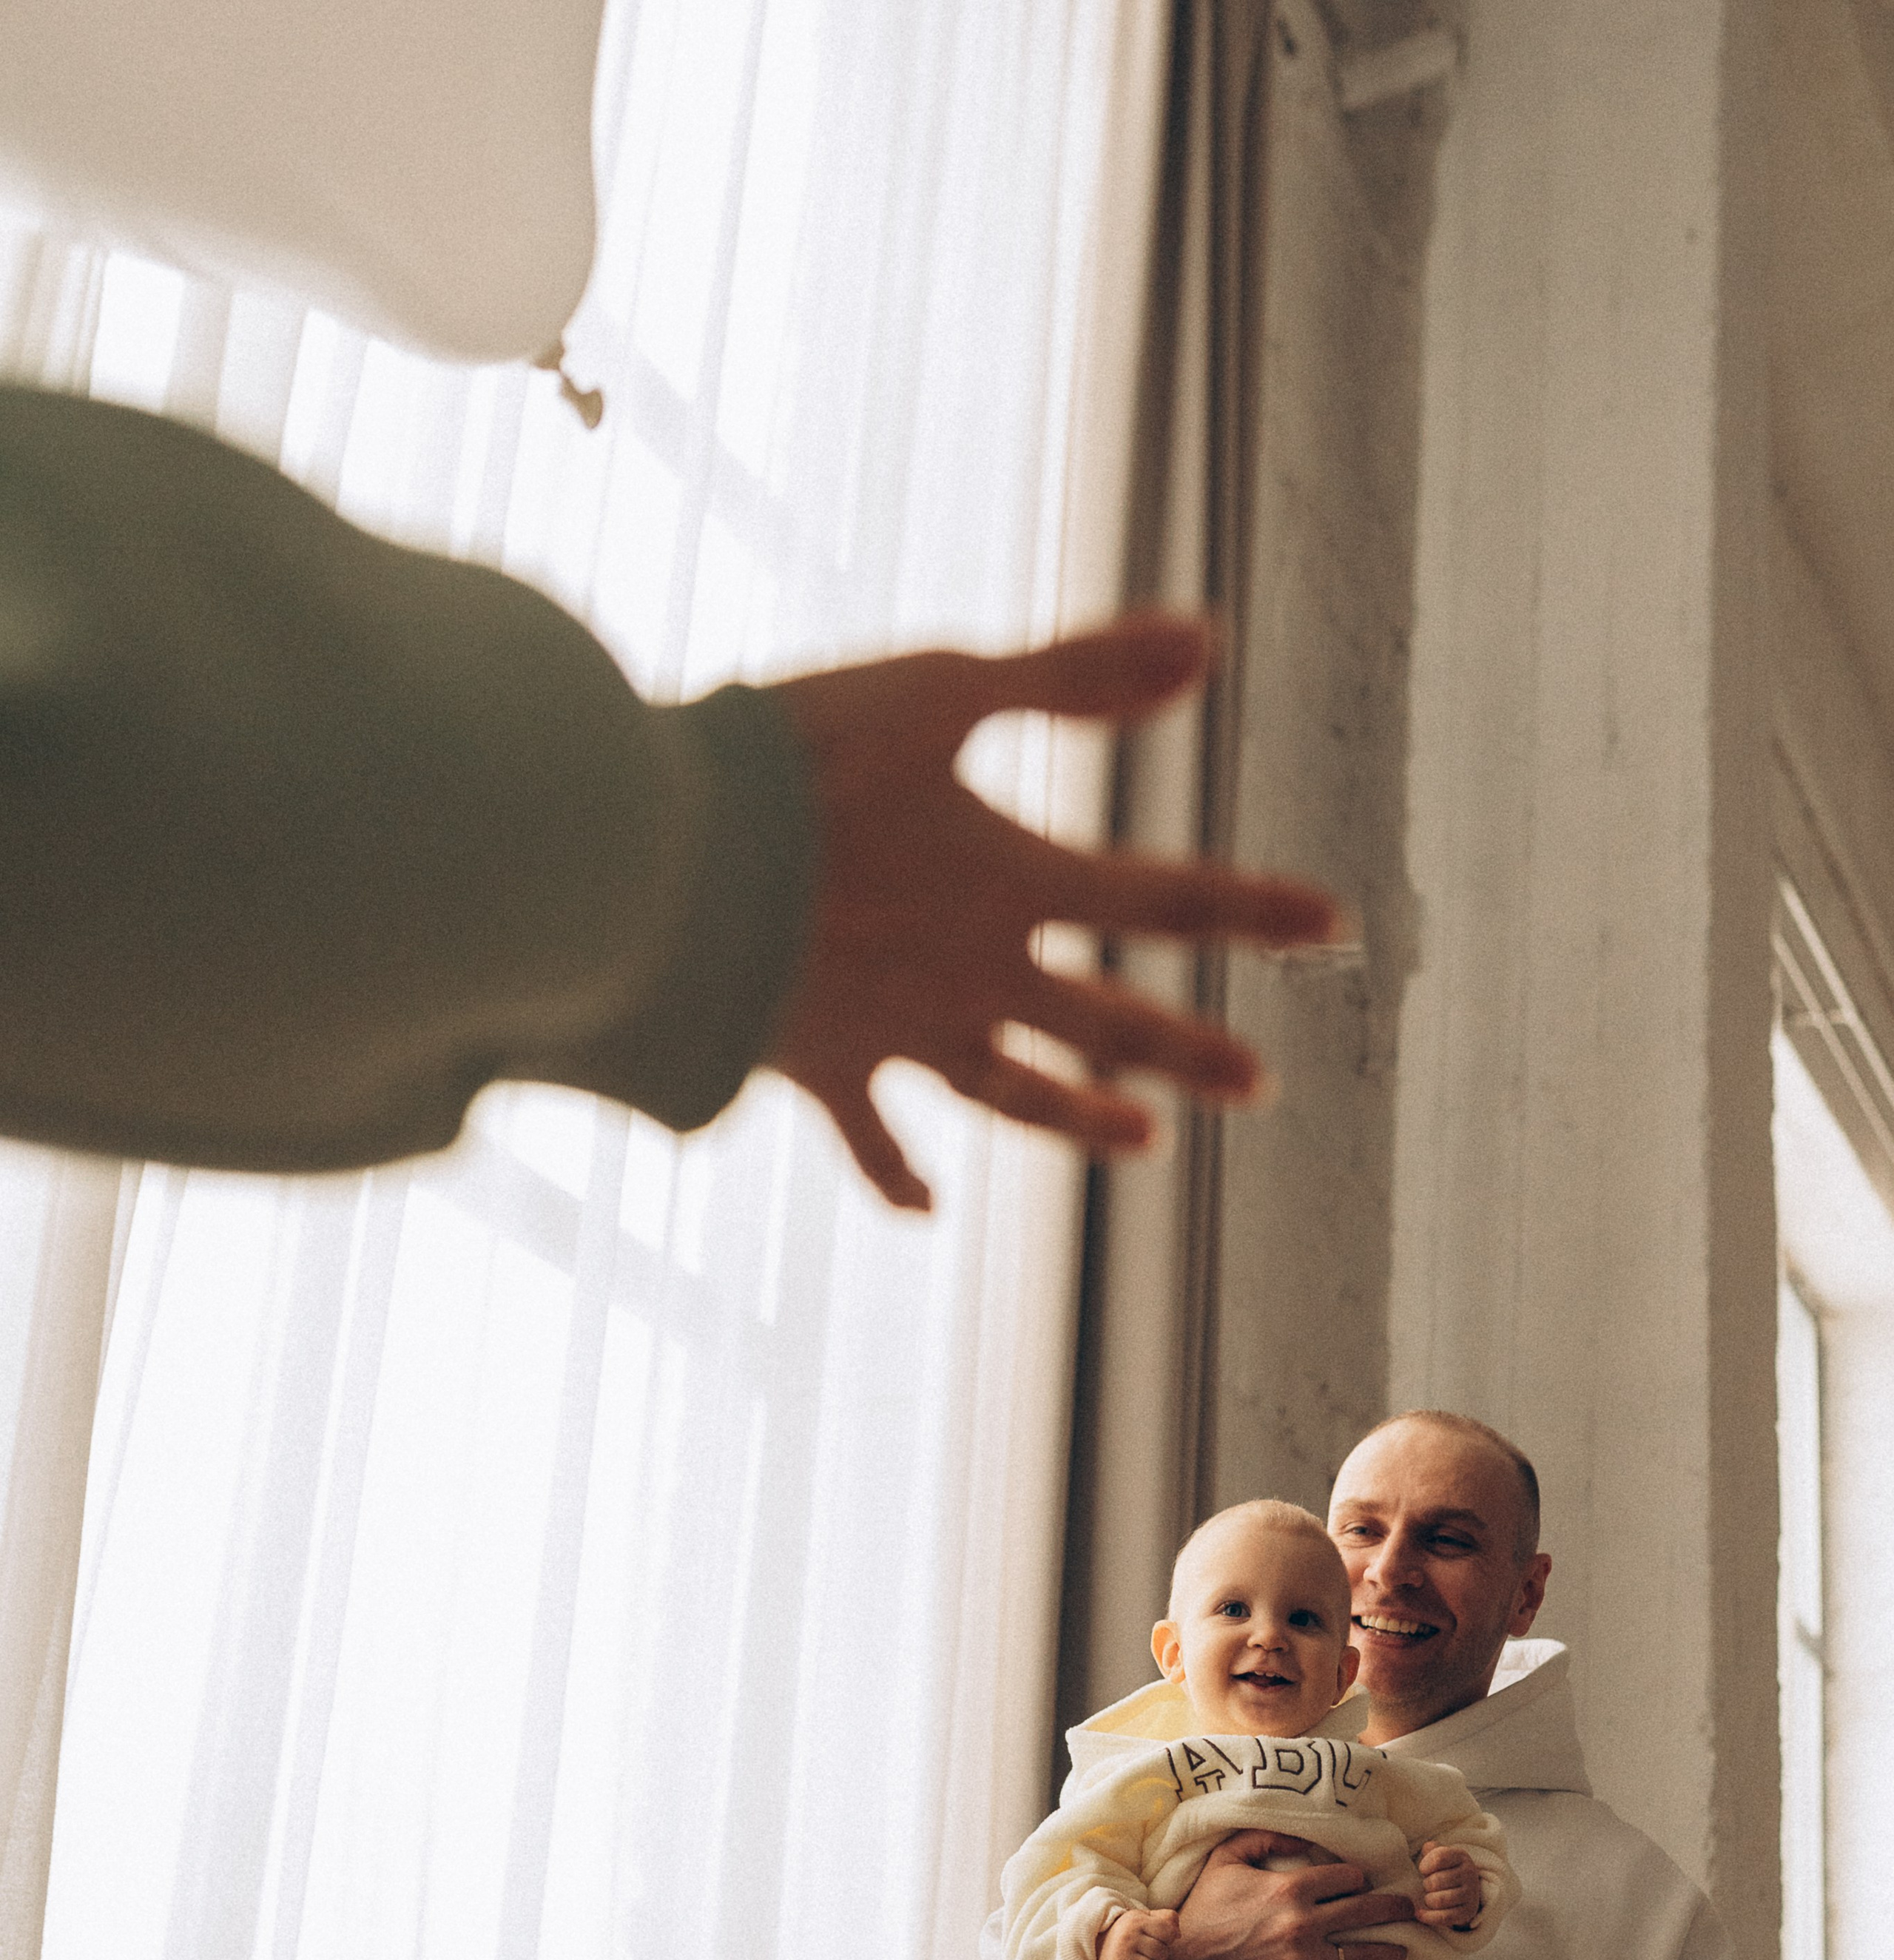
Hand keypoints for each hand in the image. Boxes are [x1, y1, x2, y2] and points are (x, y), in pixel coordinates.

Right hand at [767, 613, 1349, 1208]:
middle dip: (1188, 1050)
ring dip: (1079, 1118)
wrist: (659, 869)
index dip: (1252, 908)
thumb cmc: (794, 763)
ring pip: (1012, 1090)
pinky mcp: (816, 1065)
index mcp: (1011, 883)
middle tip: (1260, 1084)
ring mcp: (896, 1032)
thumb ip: (1074, 677)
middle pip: (1106, 1020)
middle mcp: (970, 975)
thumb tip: (1205, 644)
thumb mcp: (939, 690)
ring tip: (1145, 1145)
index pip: (1162, 898)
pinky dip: (899, 1172)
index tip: (1333, 925)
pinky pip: (870, 1136)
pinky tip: (927, 1206)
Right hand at [1098, 1909, 1179, 1959]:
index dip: (1171, 1937)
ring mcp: (1121, 1958)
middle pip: (1161, 1952)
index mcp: (1135, 1922)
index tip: (1165, 1939)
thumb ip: (1166, 1918)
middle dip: (1163, 1954)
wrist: (1098, 1942)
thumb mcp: (1145, 1917)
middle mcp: (1127, 1939)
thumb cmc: (1129, 1930)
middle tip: (1154, 1953)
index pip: (1167, 1932)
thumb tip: (1178, 1934)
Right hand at [1156, 1831, 1411, 1959]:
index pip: (1346, 1877)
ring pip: (1361, 1955)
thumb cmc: (1202, 1909)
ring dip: (1388, 1952)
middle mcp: (1305, 1922)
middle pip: (1366, 1911)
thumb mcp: (1225, 1860)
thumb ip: (1262, 1837)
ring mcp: (1304, 1957)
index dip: (1356, 1877)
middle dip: (1394, 1908)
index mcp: (1291, 1887)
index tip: (1360, 1881)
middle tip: (1410, 1908)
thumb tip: (1300, 1834)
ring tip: (1403, 1951)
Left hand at [1414, 1842, 1481, 1927]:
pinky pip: (1444, 1917)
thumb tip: (1427, 1848)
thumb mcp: (1440, 1855)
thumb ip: (1432, 1849)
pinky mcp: (1468, 1912)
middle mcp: (1469, 1874)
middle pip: (1436, 1881)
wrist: (1464, 1890)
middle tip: (1428, 1886)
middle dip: (1426, 1885)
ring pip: (1439, 1900)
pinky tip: (1419, 1913)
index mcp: (1461, 1856)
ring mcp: (1470, 1894)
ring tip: (1430, 1897)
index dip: (1425, 1866)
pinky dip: (1428, 1917)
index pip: (1439, 1858)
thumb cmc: (1445, 1870)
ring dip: (1428, 1900)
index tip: (1424, 1870)